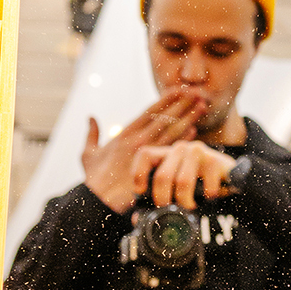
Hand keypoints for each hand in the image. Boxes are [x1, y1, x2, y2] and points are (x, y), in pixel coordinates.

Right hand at [82, 88, 206, 213]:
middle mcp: (138, 140)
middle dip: (182, 104)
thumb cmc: (94, 179)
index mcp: (125, 134)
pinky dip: (184, 139)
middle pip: (165, 117)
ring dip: (188, 117)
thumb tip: (90, 117)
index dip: (166, 99)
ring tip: (201, 106)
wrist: (99, 200)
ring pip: (172, 131)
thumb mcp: (89, 153)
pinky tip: (195, 130)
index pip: (150, 111)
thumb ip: (92, 134)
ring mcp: (147, 153)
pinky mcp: (154, 167)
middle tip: (197, 92)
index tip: (179, 89)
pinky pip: (172, 150)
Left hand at [132, 139, 237, 211]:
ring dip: (185, 202)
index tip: (140, 192)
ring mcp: (198, 152)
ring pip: (183, 182)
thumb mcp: (176, 190)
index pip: (145, 154)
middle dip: (163, 200)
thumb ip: (157, 201)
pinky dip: (207, 199)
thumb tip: (136, 219)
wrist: (232, 178)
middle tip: (168, 211)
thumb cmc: (198, 185)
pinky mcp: (215, 161)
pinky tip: (209, 200)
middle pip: (162, 176)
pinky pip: (206, 185)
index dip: (138, 174)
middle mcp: (180, 149)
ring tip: (189, 209)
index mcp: (167, 154)